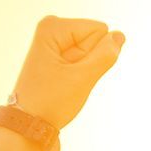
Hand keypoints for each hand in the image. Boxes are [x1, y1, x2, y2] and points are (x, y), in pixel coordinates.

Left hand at [11, 16, 125, 129]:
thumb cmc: (51, 101)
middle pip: (94, 38)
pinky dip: (81, 73)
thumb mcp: (83, 79)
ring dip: (85, 70)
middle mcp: (51, 28)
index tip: (74, 72)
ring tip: (66, 82)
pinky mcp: (57, 53)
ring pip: (91, 50)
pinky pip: (83, 58)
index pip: (99, 30)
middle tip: (70, 79)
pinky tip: (65, 82)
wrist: (30, 123)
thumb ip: (105, 55)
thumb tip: (120, 35)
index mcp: (53, 27)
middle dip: (89, 62)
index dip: (94, 55)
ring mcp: (54, 42)